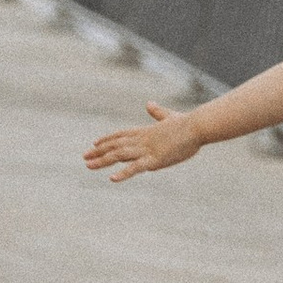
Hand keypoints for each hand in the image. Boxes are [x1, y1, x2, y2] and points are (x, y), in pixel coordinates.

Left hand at [86, 104, 201, 179]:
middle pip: (115, 145)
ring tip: (88, 166)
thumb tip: (149, 104)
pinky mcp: (155, 159)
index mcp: (145, 131)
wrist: (198, 126)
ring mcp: (147, 150)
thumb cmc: (188, 122)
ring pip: (119, 155)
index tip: (94, 144)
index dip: (107, 139)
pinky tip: (112, 178)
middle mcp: (142, 140)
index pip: (121, 135)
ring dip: (103, 160)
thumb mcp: (170, 117)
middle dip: (98, 151)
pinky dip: (123, 173)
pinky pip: (135, 168)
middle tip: (84, 157)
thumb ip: (158, 112)